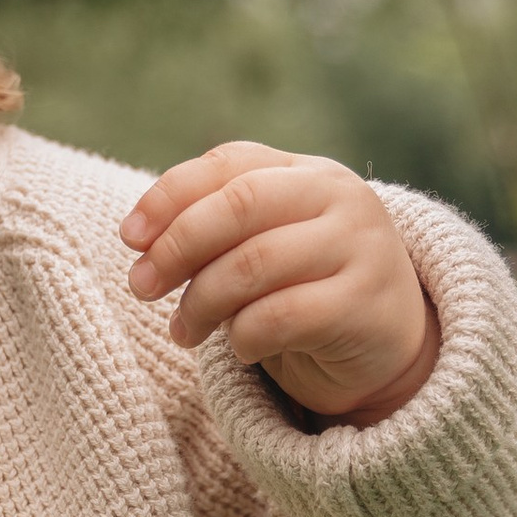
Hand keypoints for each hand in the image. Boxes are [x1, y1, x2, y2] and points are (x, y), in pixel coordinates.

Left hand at [121, 143, 438, 421]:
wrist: (388, 342)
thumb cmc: (306, 288)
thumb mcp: (264, 245)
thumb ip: (215, 229)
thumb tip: (140, 240)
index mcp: (307, 171)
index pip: (229, 164)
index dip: (170, 196)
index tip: (129, 237)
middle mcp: (339, 197)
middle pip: (238, 206)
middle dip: (177, 248)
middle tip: (141, 287)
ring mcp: (359, 247)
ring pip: (253, 265)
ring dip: (201, 303)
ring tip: (183, 331)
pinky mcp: (365, 304)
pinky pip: (280, 318)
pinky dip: (243, 338)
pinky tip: (240, 351)